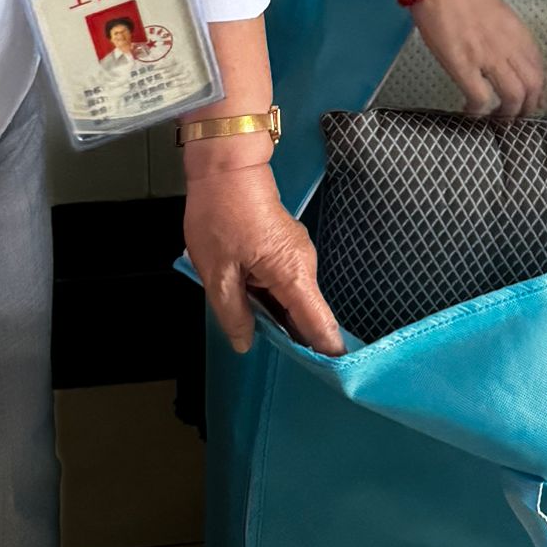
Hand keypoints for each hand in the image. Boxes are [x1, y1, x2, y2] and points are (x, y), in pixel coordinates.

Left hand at [183, 152, 343, 357]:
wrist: (226, 166)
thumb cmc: (221, 213)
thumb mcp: (217, 273)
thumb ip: (234, 314)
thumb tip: (246, 343)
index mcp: (292, 273)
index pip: (319, 324)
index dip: (325, 354)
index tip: (329, 380)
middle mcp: (304, 265)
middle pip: (307, 315)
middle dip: (293, 340)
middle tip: (274, 363)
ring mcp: (298, 254)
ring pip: (294, 300)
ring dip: (277, 318)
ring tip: (253, 332)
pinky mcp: (287, 248)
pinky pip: (285, 284)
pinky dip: (272, 300)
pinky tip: (251, 307)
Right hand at [411, 0, 544, 122]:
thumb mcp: (495, 10)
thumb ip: (504, 33)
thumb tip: (504, 53)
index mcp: (517, 30)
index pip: (538, 68)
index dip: (538, 90)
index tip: (531, 102)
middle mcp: (509, 44)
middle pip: (532, 87)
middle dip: (527, 109)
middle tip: (516, 119)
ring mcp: (487, 55)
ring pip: (513, 96)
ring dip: (507, 115)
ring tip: (496, 121)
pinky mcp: (463, 64)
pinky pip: (480, 98)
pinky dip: (478, 111)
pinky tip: (470, 112)